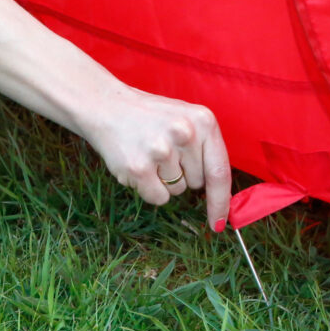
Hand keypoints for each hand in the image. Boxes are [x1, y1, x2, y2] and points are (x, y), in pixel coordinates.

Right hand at [81, 85, 230, 231]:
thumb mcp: (186, 119)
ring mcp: (161, 150)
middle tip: (163, 150)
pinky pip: (157, 198)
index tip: (219, 223)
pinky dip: (148, 188)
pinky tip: (138, 164)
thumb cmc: (151, 118)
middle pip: (197, 183)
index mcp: (203, 120)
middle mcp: (185, 133)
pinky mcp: (139, 167)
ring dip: (163, 180)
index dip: (221, 201)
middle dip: (183, 175)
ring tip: (148, 153)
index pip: (220, 171)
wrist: (108, 107)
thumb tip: (222, 195)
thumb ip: (205, 149)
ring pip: (177, 191)